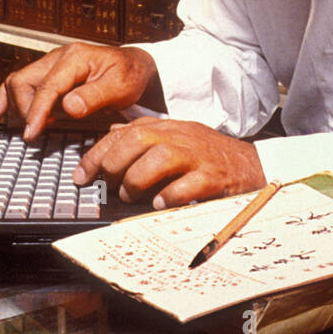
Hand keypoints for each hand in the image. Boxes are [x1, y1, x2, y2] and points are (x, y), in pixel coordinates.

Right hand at [0, 43, 157, 139]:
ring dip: (18, 105)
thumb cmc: (128, 75)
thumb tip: (68, 107)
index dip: (36, 111)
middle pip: (23, 80)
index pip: (47, 86)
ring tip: (30, 126)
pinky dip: (7, 96)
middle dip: (24, 110)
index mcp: (75, 57)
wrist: (134, 66)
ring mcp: (50, 64)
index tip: (31, 133)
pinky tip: (0, 111)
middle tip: (35, 133)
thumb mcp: (120, 87)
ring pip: (18, 81)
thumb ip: (94, 96)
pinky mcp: (48, 73)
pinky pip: (21, 81)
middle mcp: (58, 57)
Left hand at [73, 116, 266, 208]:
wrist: (252, 166)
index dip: (96, 156)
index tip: (80, 177)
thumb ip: (143, 136)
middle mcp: (179, 137)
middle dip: (114, 165)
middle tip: (109, 187)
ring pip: (158, 160)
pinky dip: (168, 197)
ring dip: (137, 181)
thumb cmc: (208, 156)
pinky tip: (161, 205)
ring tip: (132, 196)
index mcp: (165, 128)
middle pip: (136, 141)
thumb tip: (109, 137)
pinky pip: (186, 186)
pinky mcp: (212, 177)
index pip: (122, 134)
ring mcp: (197, 156)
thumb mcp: (175, 138)